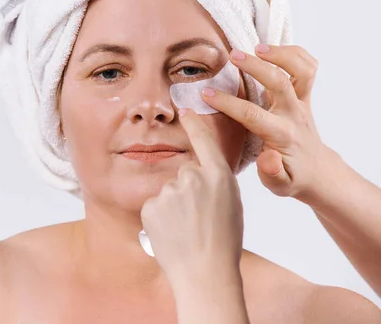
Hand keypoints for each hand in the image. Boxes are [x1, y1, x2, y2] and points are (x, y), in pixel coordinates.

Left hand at [140, 108, 243, 279]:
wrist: (205, 274)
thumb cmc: (224, 243)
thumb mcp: (231, 205)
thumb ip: (214, 184)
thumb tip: (199, 176)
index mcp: (218, 176)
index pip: (203, 140)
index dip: (194, 123)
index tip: (185, 109)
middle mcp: (193, 177)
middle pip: (184, 173)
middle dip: (187, 191)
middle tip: (198, 218)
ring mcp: (170, 191)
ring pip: (168, 191)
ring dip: (173, 206)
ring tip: (186, 230)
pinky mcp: (151, 205)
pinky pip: (155, 206)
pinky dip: (160, 218)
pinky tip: (172, 233)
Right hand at [201, 44, 334, 199]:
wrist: (317, 172)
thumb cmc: (292, 178)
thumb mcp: (279, 185)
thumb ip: (272, 173)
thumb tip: (268, 158)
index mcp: (282, 135)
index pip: (252, 114)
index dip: (227, 102)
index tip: (205, 94)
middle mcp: (295, 114)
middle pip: (279, 82)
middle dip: (255, 66)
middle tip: (232, 56)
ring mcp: (303, 102)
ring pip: (301, 69)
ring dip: (281, 54)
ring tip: (257, 47)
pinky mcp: (306, 95)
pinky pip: (308, 66)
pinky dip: (294, 53)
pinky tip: (272, 51)